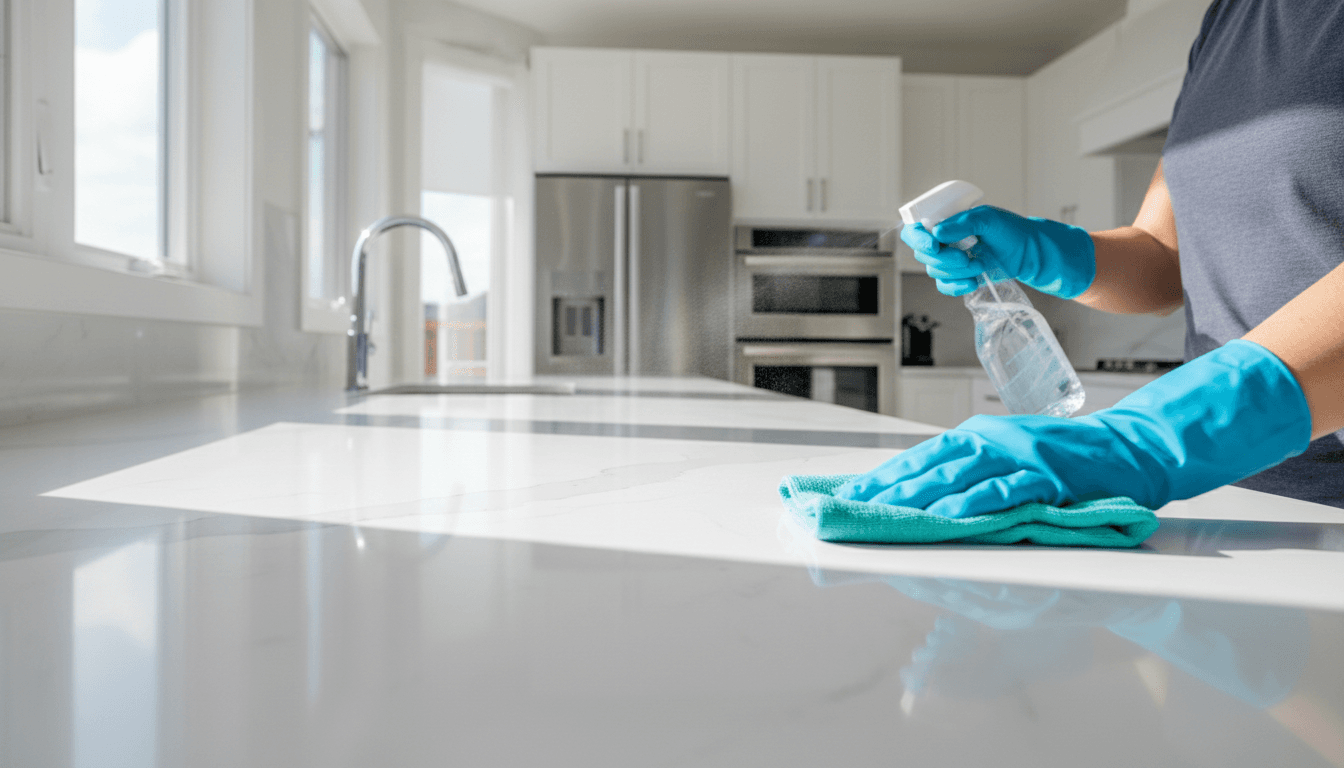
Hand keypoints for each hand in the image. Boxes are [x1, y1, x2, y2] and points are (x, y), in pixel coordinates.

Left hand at [837, 340, 1310, 516]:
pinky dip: (970, 503)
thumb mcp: (1012, 457)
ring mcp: (1017, 454)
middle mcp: (990, 439)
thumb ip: (973, 472)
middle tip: (848, 504)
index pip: (920, 457)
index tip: (848, 492)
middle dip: (885, 487)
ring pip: (954, 475)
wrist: (1129, 449)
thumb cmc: (1066, 459)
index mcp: (979, 436)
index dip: (882, 475)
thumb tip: (930, 494)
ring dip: (915, 495)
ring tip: (881, 511)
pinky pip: (999, 490)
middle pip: (927, 465)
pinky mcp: (1044, 473)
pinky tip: (943, 515)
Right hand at [901, 205, 1095, 297]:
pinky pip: (944, 287)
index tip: (933, 243)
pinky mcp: (957, 278)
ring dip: (956, 271)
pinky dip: (956, 287)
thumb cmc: (1011, 231)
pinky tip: (972, 282)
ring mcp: (948, 260)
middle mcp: (942, 241)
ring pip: (933, 271)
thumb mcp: (989, 218)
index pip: (913, 229)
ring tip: (979, 264)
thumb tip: (937, 232)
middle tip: (966, 256)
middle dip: (943, 259)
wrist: (1030, 254)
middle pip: (922, 254)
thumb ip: (962, 223)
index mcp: (944, 222)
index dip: (916, 237)